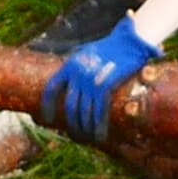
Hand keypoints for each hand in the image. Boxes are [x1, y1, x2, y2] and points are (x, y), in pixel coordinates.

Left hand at [42, 16, 164, 140]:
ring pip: (84, 112)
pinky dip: (99, 126)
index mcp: (70, 65)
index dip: (47, 106)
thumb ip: (78, 65)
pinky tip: (100, 135)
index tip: (48, 119)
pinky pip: (99, 112)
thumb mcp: (87, 52)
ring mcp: (91, 80)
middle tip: (75, 135)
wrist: (130, 39)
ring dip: (85, 128)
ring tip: (88, 138)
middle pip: (69, 106)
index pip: (51, 88)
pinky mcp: (105, 86)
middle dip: (72, 123)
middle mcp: (78, 73)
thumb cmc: (112, 46)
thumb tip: (71, 80)